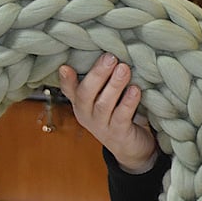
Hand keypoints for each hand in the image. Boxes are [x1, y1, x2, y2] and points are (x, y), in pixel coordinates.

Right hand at [58, 54, 156, 173]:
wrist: (132, 147)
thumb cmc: (118, 114)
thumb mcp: (105, 96)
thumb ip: (102, 79)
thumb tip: (104, 53)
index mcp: (82, 103)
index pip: (70, 90)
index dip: (65, 79)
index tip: (65, 66)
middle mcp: (87, 115)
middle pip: (86, 94)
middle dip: (98, 74)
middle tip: (111, 57)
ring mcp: (101, 126)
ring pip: (103, 105)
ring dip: (114, 85)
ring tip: (124, 69)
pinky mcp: (118, 134)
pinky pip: (121, 117)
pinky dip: (128, 103)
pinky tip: (135, 90)